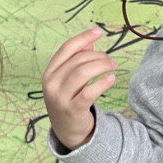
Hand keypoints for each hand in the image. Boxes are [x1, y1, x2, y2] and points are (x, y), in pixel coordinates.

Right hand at [42, 28, 115, 150]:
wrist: (67, 130)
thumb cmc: (70, 99)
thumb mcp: (68, 79)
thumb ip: (76, 61)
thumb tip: (89, 43)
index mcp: (49, 72)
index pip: (66, 48)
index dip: (83, 37)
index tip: (99, 31)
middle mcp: (51, 83)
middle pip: (78, 60)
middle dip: (98, 56)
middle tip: (111, 60)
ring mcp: (59, 98)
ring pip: (83, 72)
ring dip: (102, 66)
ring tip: (113, 67)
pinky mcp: (72, 110)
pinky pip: (89, 92)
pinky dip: (102, 83)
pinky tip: (112, 79)